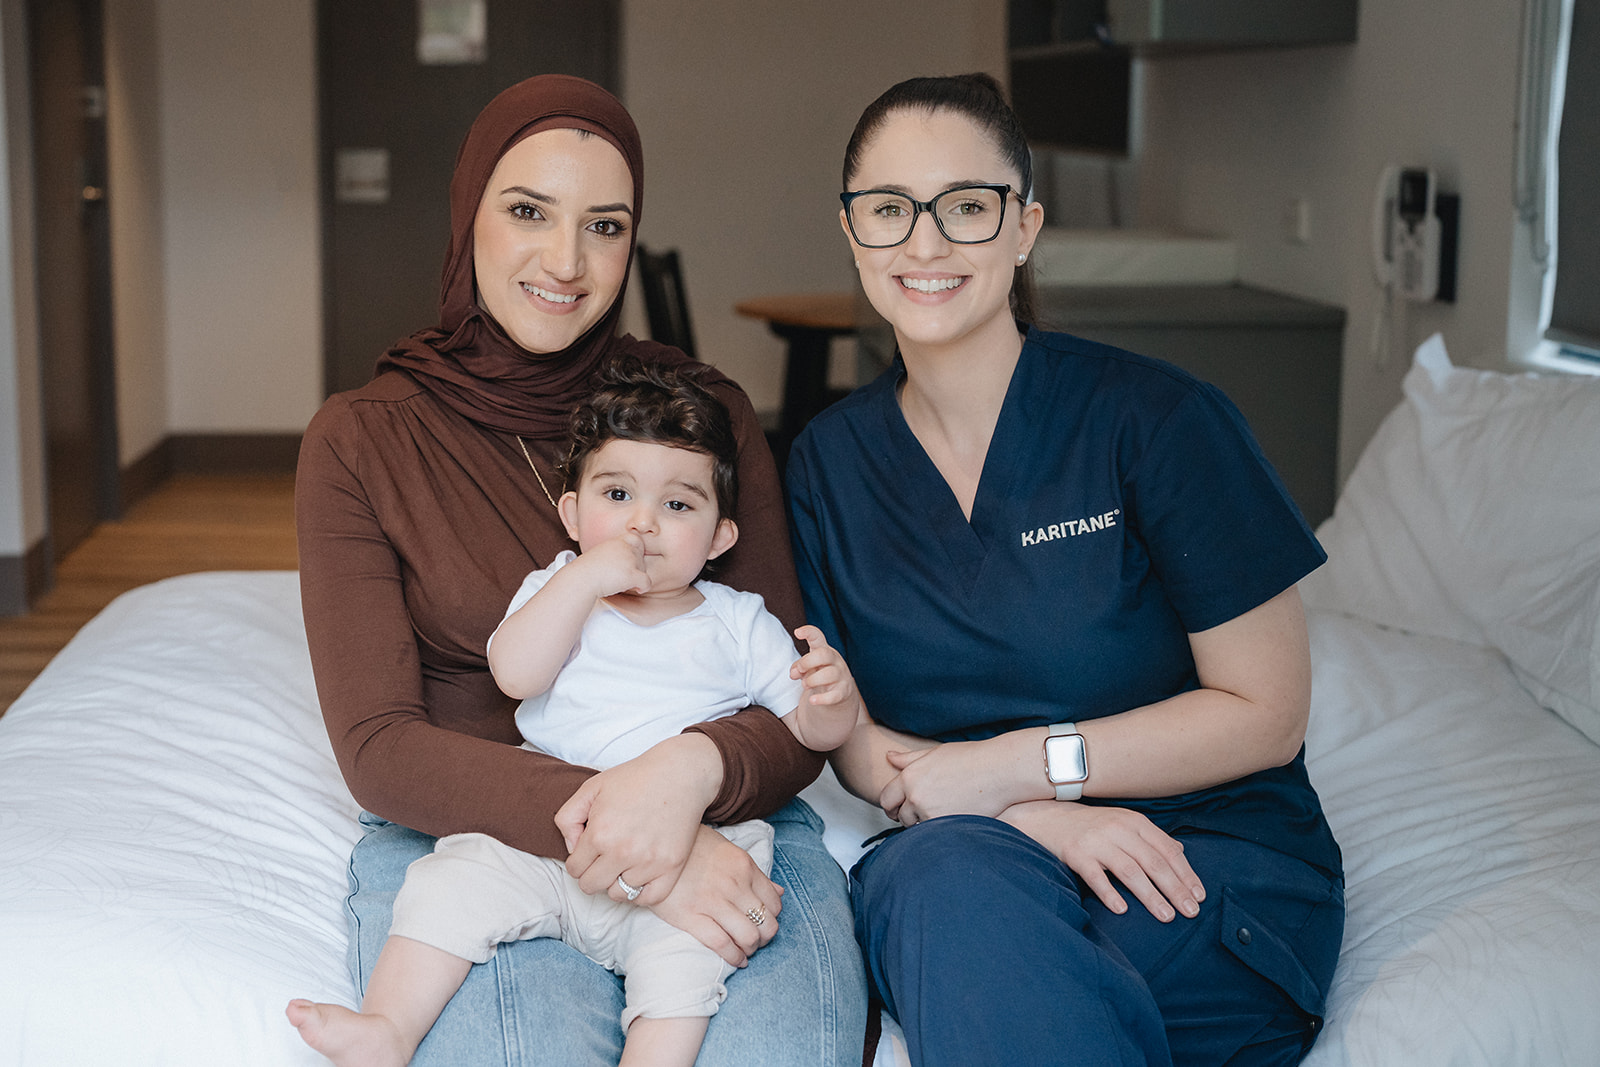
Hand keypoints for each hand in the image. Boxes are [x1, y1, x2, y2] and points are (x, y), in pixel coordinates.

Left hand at [556, 734, 721, 904]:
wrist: (680, 774)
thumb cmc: (634, 778)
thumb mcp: (591, 788)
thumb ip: (568, 818)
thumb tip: (572, 849)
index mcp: (600, 833)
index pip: (574, 869)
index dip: (578, 860)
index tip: (589, 850)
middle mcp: (623, 852)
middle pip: (592, 886)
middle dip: (592, 873)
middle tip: (603, 858)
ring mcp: (649, 862)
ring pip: (618, 894)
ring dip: (616, 881)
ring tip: (623, 862)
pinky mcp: (672, 867)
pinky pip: (648, 898)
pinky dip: (640, 892)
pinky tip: (639, 874)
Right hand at [575, 533, 651, 596]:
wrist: (580, 580)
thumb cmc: (587, 571)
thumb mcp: (600, 554)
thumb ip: (614, 553)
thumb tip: (625, 564)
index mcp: (617, 541)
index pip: (637, 540)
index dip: (637, 552)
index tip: (628, 562)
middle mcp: (625, 548)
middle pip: (641, 558)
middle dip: (635, 568)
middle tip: (621, 575)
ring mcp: (629, 560)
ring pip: (644, 570)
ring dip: (635, 578)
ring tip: (620, 581)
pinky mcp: (631, 574)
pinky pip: (647, 582)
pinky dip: (643, 587)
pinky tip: (637, 589)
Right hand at [650, 825, 783, 967]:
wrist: (655, 849)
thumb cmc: (692, 848)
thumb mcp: (728, 850)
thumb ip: (754, 872)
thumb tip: (779, 891)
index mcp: (744, 866)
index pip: (774, 902)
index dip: (773, 917)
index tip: (765, 922)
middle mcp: (733, 885)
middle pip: (766, 923)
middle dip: (766, 937)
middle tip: (758, 940)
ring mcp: (713, 902)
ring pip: (748, 937)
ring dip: (751, 949)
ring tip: (746, 951)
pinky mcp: (691, 917)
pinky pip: (722, 945)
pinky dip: (734, 957)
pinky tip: (736, 960)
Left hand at [787, 626, 862, 750]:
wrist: (840, 695)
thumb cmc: (820, 675)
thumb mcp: (809, 667)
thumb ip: (799, 667)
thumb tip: (794, 673)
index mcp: (824, 651)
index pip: (818, 637)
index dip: (808, 632)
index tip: (797, 632)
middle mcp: (835, 661)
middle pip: (823, 654)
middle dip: (807, 662)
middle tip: (798, 672)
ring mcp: (841, 676)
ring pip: (828, 674)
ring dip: (812, 680)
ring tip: (804, 686)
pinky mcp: (843, 692)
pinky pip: (834, 696)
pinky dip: (822, 699)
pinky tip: (812, 700)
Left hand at [879, 735, 1031, 825]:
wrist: (999, 770)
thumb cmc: (971, 758)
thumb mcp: (936, 752)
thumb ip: (909, 759)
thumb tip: (889, 756)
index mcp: (910, 776)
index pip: (887, 797)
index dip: (891, 805)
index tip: (897, 808)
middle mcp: (916, 795)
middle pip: (900, 816)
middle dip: (905, 816)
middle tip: (917, 815)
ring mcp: (930, 812)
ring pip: (916, 827)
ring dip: (922, 824)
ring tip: (937, 815)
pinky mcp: (946, 825)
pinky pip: (932, 834)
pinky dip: (937, 831)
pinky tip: (948, 822)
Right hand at [1000, 800, 1204, 922]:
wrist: (1045, 816)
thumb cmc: (1090, 826)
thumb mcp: (1123, 823)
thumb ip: (1150, 838)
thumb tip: (1180, 852)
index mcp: (1135, 822)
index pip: (1168, 850)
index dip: (1186, 874)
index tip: (1199, 896)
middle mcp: (1118, 830)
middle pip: (1154, 862)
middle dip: (1175, 889)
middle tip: (1190, 912)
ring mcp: (1096, 841)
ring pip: (1130, 871)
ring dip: (1151, 895)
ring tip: (1166, 916)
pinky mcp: (1076, 854)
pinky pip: (1096, 876)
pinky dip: (1110, 893)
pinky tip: (1122, 910)